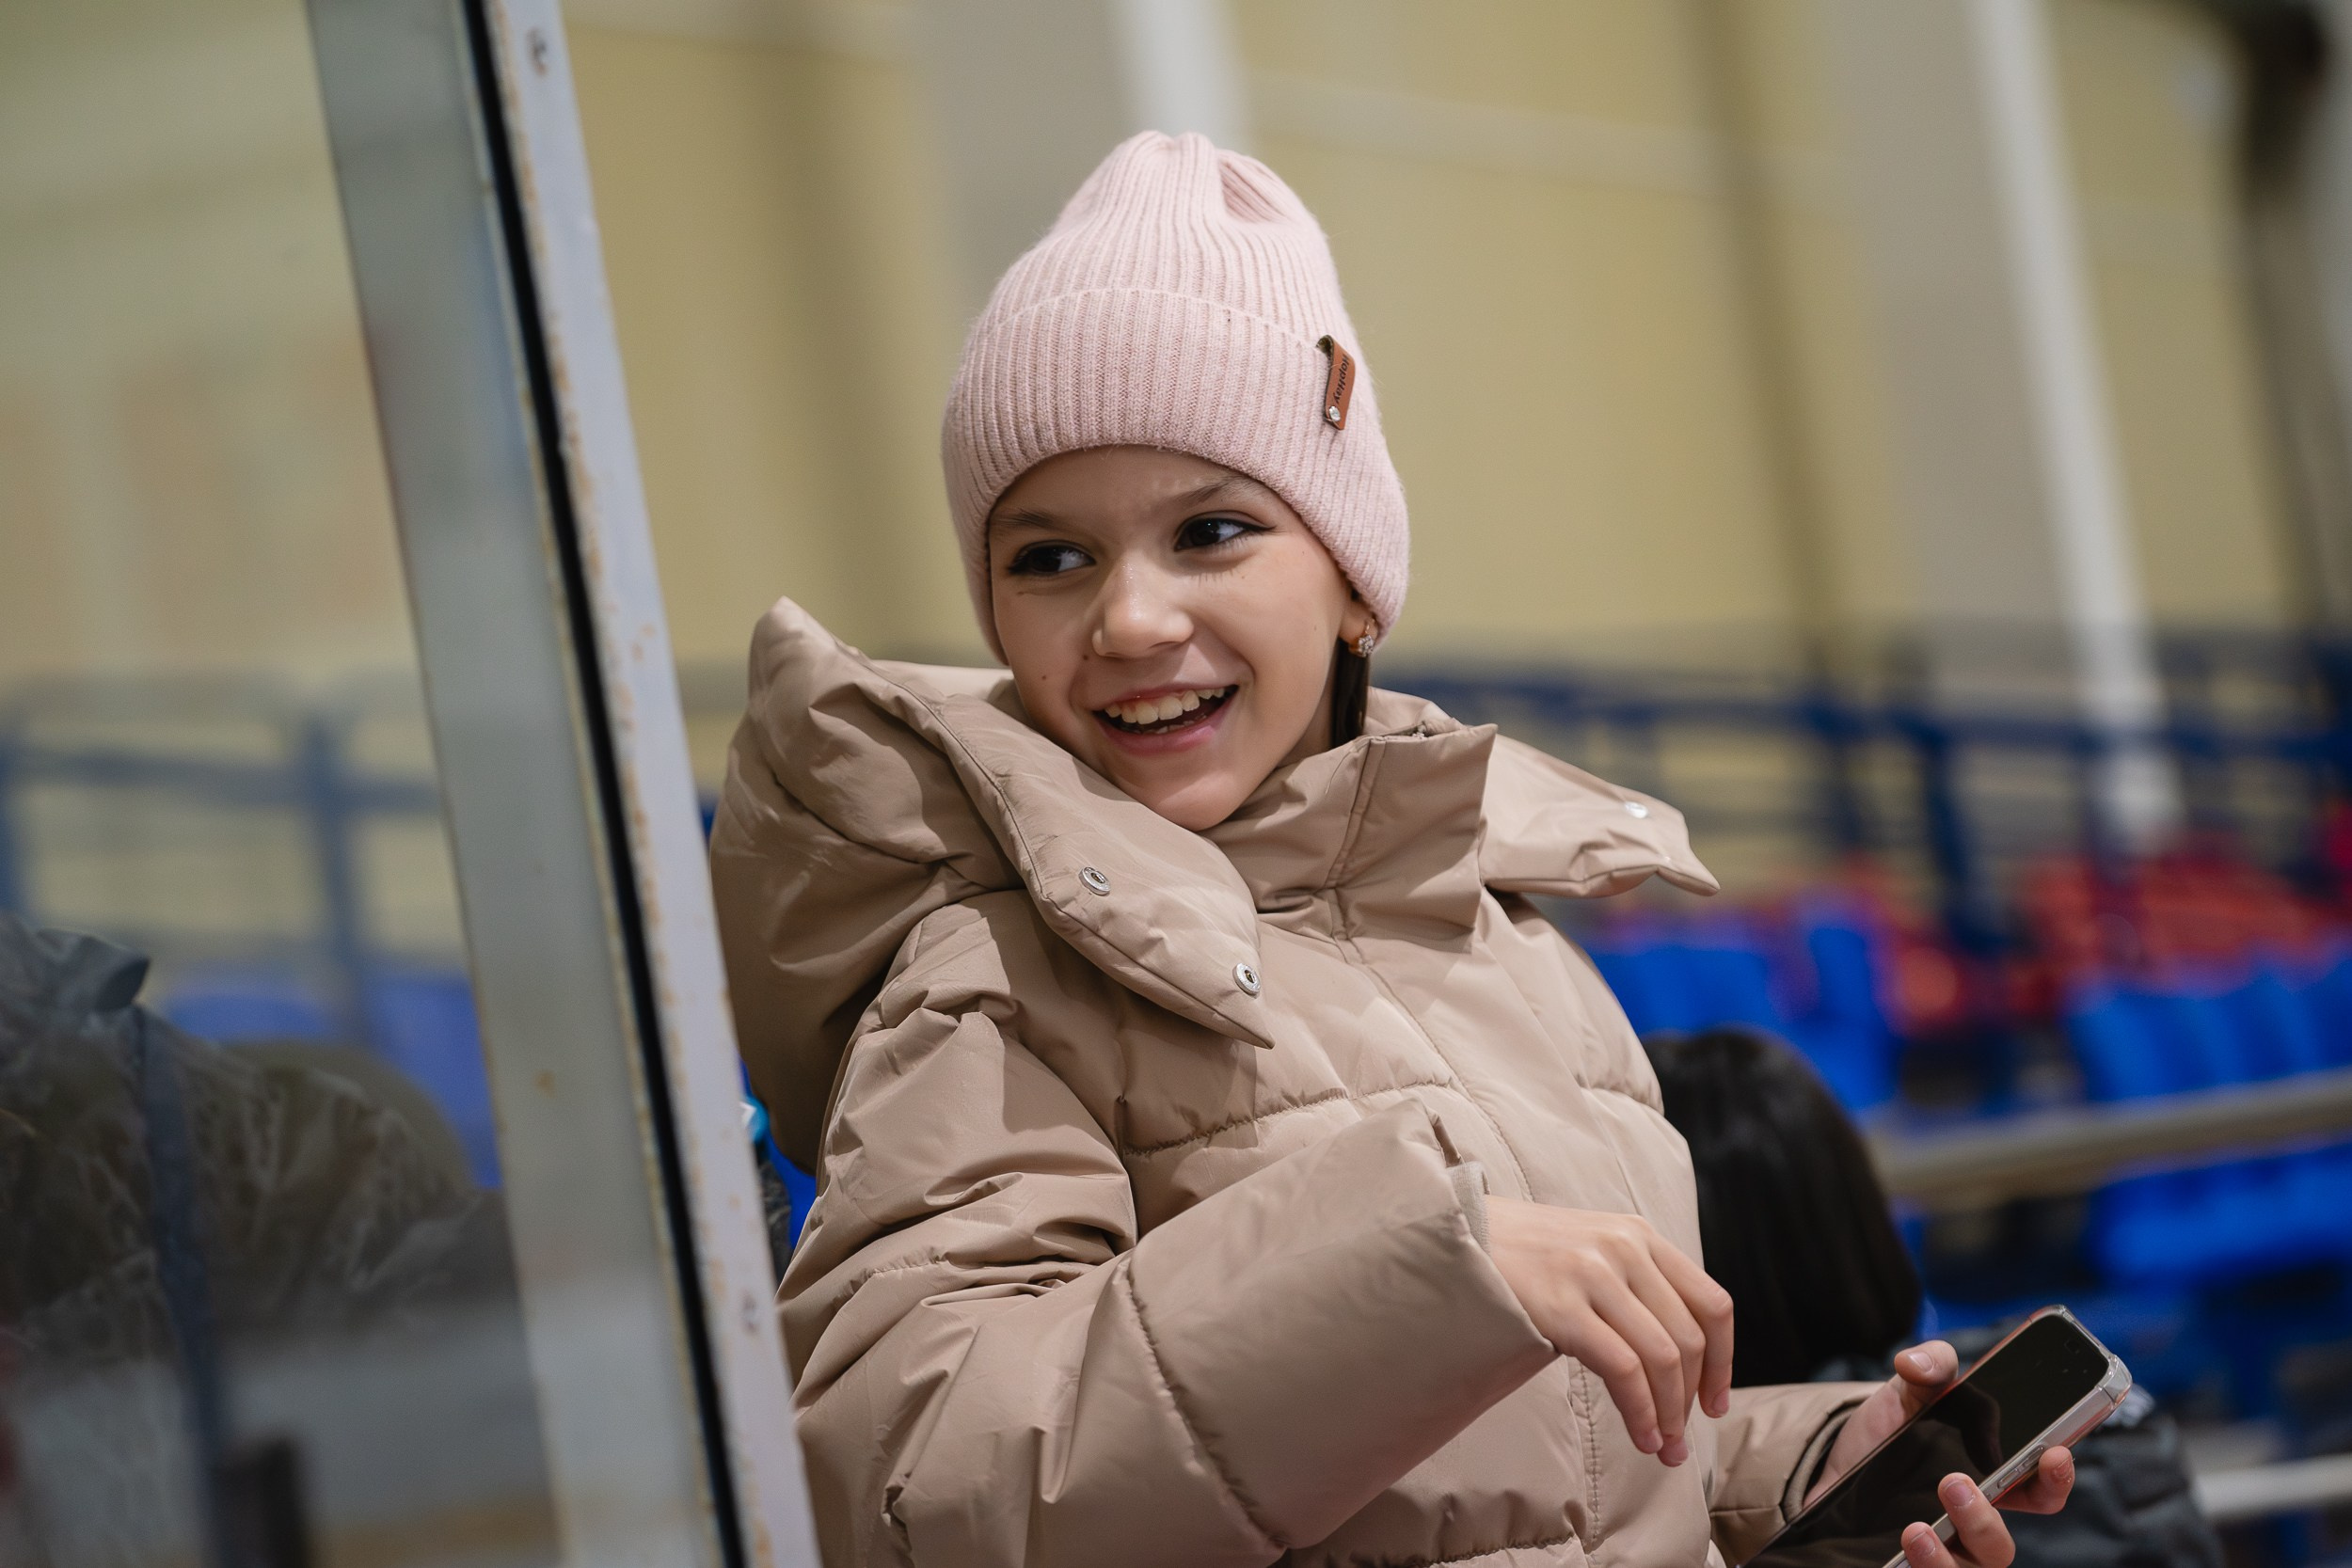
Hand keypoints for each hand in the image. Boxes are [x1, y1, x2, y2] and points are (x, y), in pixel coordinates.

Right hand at [1484, 1198, 1733, 1466]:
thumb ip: (1632, 1286)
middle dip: (1692, 1401)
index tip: (1714, 1402)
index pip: (1711, 1303)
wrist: (1453, 1237)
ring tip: (1661, 1447)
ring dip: (1669, 1415)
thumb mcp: (1590, 1251)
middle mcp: (1625, 1248)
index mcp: (1639, 1235)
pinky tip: (1639, 1434)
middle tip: (1681, 1441)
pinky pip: (1623, 1369)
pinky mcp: (1562, 1305)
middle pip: (1690, 1338)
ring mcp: (1593, 1274)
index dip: (1724, 1362)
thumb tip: (1673, 1362)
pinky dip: (1640, 1411)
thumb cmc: (1520, 1256)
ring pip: (1663, 1358)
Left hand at [1812, 1341, 2076, 1566]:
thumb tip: (1916, 1362)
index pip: (2041, 1492)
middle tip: (1954, 1483)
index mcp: (1989, 1480)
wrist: (1832, 1464)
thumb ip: (1929, 1366)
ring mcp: (1938, 1552)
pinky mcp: (1904, 1563)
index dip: (2055, 1479)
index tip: (2053, 1455)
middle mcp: (1969, 1524)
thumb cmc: (1888, 1432)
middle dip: (1984, 1521)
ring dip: (1945, 1559)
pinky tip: (1896, 1550)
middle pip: (2000, 1548)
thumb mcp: (1909, 1390)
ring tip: (1915, 1528)